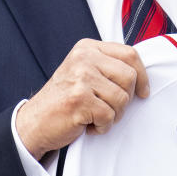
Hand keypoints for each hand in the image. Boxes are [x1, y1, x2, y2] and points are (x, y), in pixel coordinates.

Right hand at [15, 39, 149, 158]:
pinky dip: (102, 127)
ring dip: (113, 115)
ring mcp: (81, 78)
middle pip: (129, 77)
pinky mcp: (79, 99)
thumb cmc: (63, 100)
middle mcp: (83, 58)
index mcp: (87, 48)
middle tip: (109, 108)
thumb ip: (107, 67)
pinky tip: (88, 124)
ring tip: (95, 116)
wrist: (34, 122)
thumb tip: (141, 74)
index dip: (142, 76)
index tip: (142, 92)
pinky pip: (109, 116)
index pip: (130, 54)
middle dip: (125, 99)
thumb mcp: (84, 72)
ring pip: (122, 98)